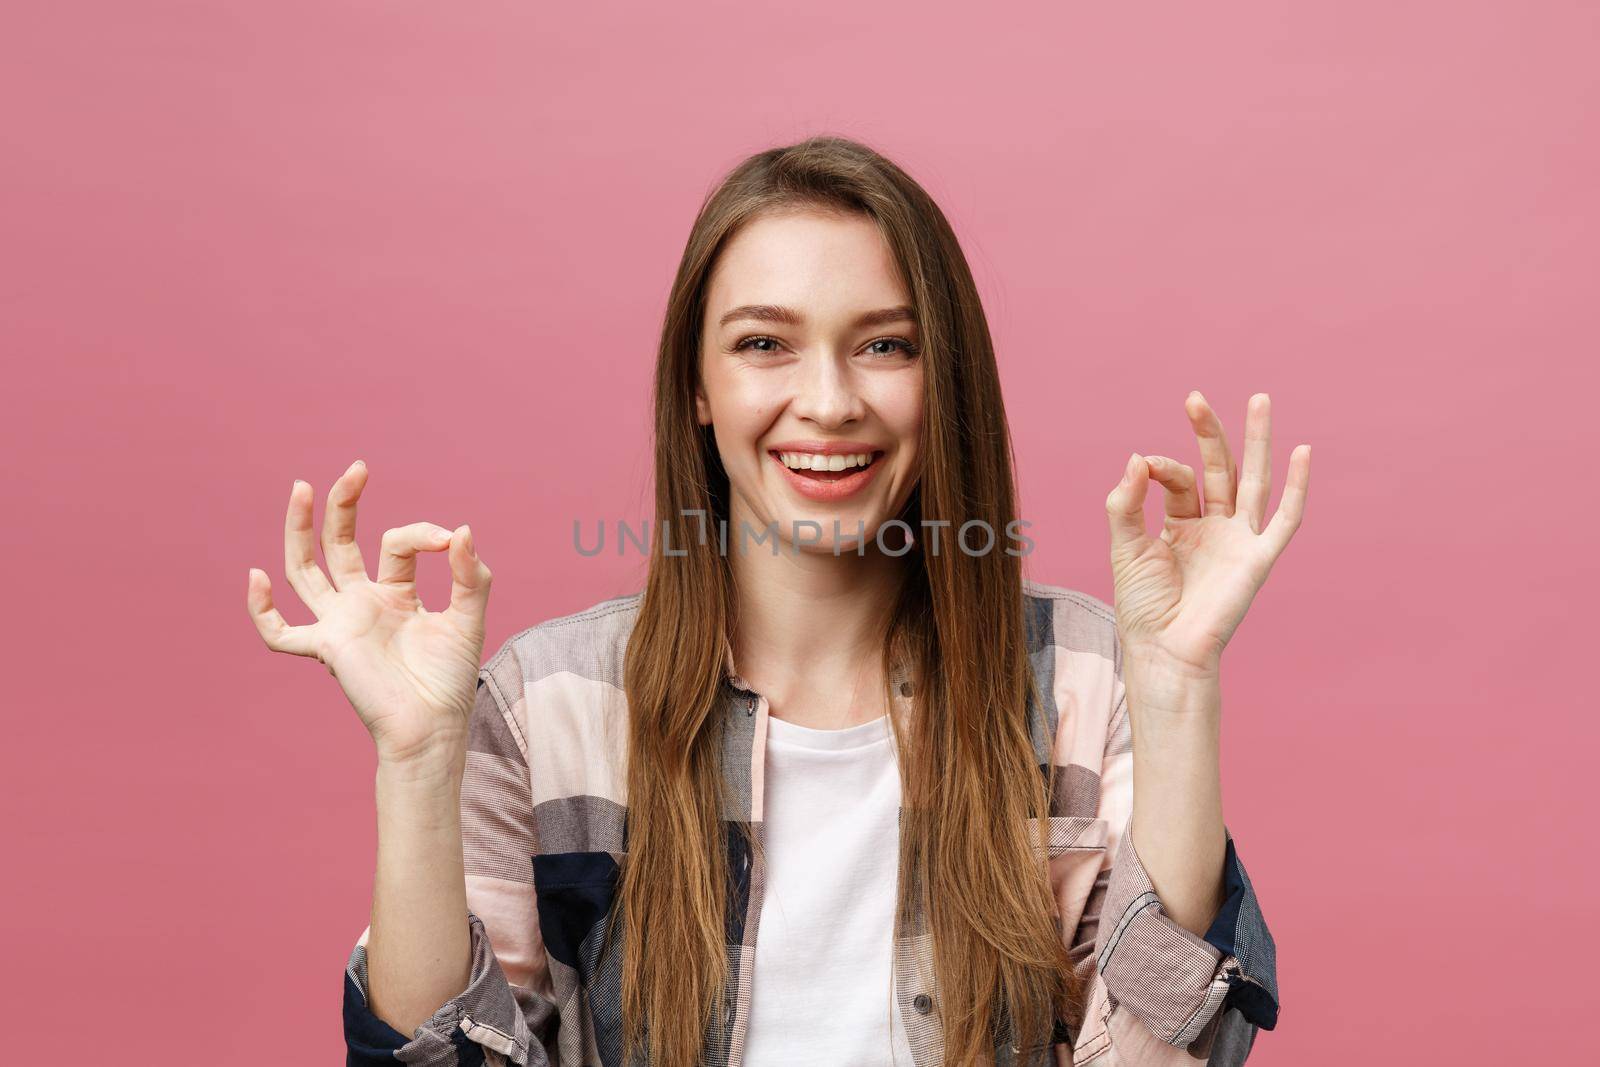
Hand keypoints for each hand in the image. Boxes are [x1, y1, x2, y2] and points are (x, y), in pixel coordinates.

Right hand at [245, 460, 492, 764]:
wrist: (433, 726)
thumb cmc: (450, 679)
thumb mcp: (469, 618)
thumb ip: (470, 576)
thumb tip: (463, 529)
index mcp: (395, 592)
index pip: (397, 544)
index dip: (421, 533)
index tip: (450, 539)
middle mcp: (362, 602)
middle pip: (339, 543)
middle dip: (343, 505)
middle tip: (356, 469)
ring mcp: (340, 623)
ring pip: (306, 570)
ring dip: (300, 529)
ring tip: (303, 487)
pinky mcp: (327, 649)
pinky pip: (282, 633)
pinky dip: (263, 610)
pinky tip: (257, 577)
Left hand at [1105, 391, 1309, 679]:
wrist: (1164, 648)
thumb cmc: (1142, 606)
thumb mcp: (1125, 546)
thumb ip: (1126, 502)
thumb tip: (1136, 457)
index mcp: (1181, 524)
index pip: (1180, 480)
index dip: (1162, 467)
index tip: (1144, 467)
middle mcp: (1213, 527)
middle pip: (1220, 468)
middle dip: (1208, 433)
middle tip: (1195, 398)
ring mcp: (1238, 540)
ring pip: (1254, 480)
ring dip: (1257, 440)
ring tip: (1259, 399)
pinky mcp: (1258, 557)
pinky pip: (1284, 518)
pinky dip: (1297, 486)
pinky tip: (1302, 451)